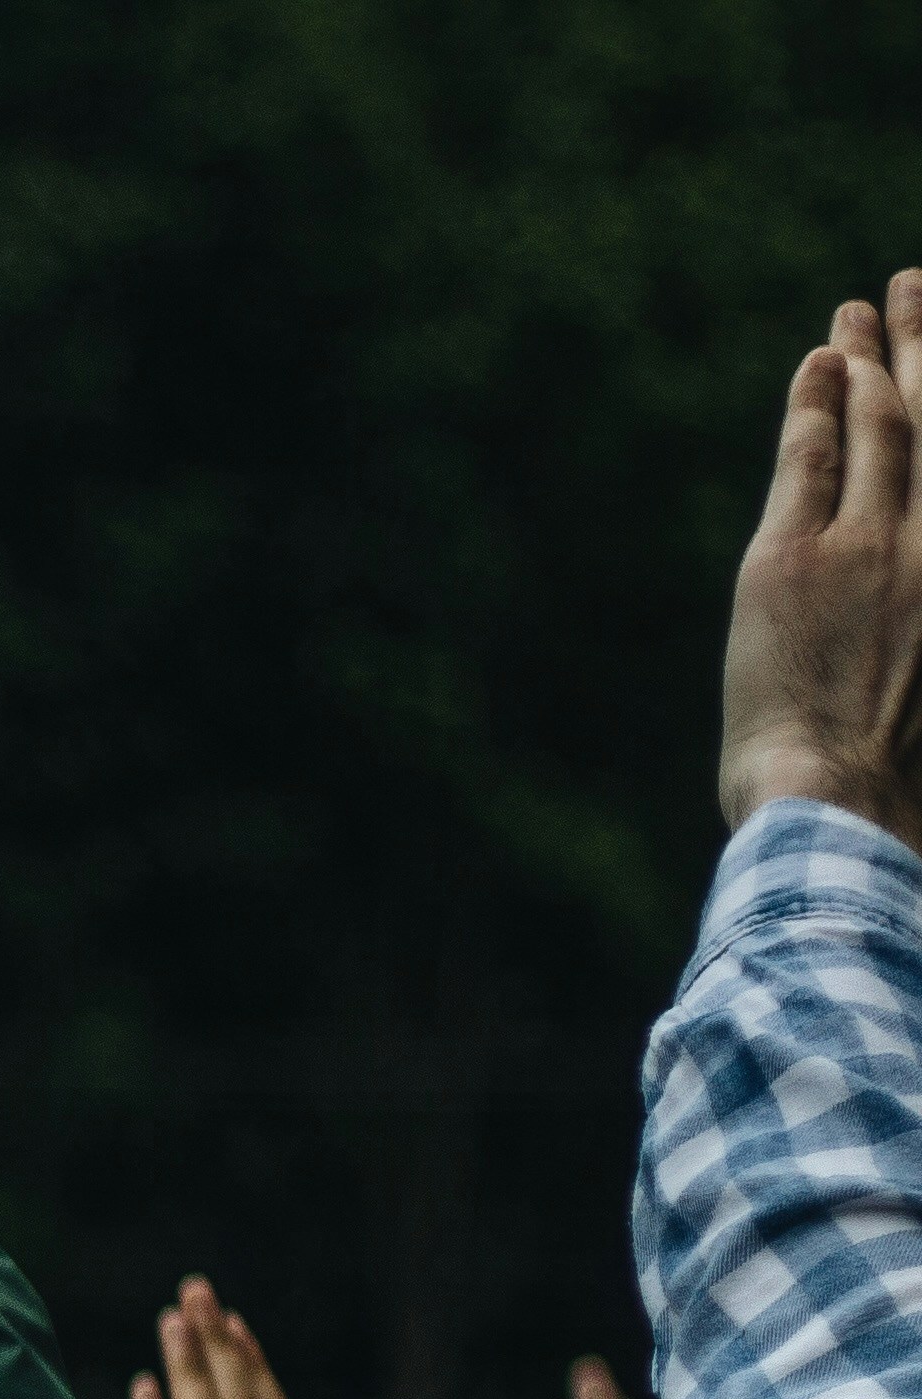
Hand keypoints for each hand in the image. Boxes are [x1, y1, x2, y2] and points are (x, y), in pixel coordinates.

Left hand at [715, 274, 921, 844]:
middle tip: (914, 286)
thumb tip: (908, 572)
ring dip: (871, 357)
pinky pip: (809, 457)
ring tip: (863, 310)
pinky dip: (816, 402)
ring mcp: (871, 542)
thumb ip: (919, 601)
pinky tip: (819, 364)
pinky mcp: (795, 556)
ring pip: (878, 421)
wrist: (846, 806)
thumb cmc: (904, 774)